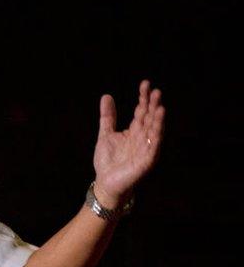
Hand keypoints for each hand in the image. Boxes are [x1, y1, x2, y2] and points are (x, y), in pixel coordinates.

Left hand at [93, 80, 165, 206]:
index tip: (145, 84)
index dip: (143, 98)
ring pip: (153, 132)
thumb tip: (107, 95)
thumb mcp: (106, 134)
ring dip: (157, 120)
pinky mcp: (145, 162)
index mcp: (134, 131)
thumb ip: (108, 116)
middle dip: (153, 106)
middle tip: (156, 91)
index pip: (141, 112)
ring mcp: (145, 150)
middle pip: (149, 119)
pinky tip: (157, 128)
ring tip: (160, 107)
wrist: (105, 183)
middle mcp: (142, 139)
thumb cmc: (108, 161)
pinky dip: (155, 138)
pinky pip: (152, 148)